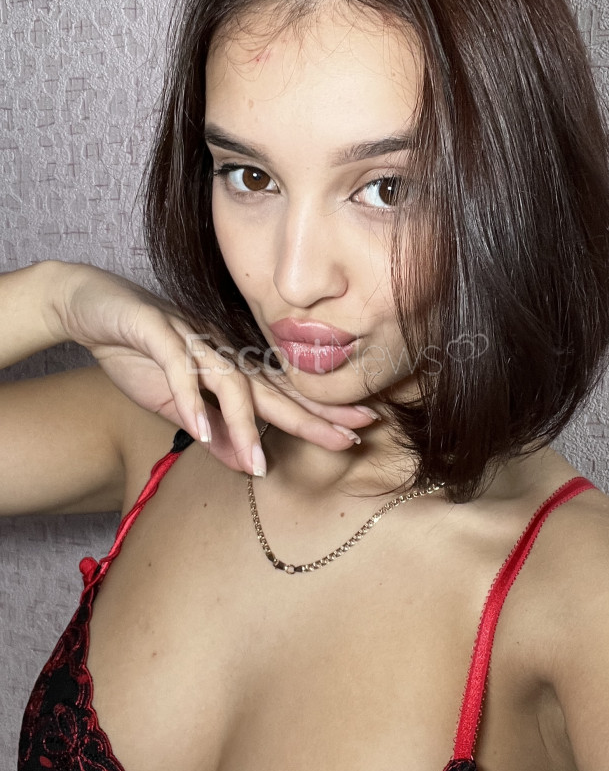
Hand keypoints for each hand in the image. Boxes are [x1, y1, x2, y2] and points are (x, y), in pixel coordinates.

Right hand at [48, 261, 379, 475]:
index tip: (356, 433)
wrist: (90, 306)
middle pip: (271, 387)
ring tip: (257, 463)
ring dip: (244, 423)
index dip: (318, 413)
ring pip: (228, 381)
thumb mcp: (178, 404)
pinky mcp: (155, 331)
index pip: (280, 394)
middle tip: (348, 438)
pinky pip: (178, 367)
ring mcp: (190, 338)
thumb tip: (246, 464)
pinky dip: (189, 399)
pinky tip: (198, 431)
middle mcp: (219, 350)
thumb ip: (213, 432)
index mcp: (228, 365)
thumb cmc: (139, 352)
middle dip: (310, 415)